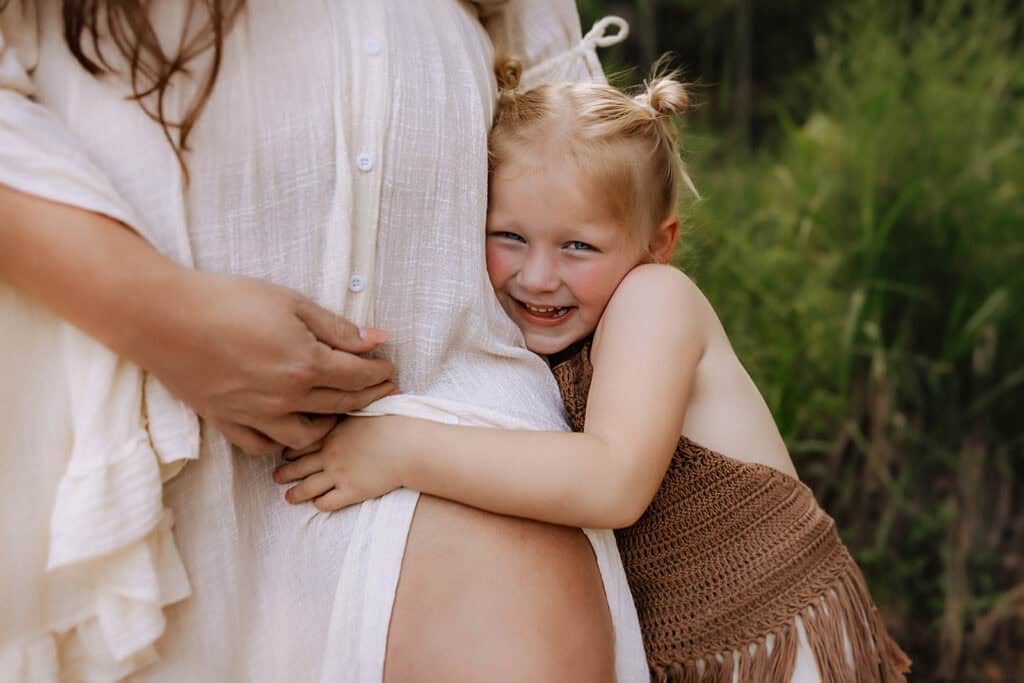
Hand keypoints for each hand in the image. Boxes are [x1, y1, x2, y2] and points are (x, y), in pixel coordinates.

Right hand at [141, 271, 396, 454]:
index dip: (380, 373)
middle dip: (368, 397)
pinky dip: (282, 441)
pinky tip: (290, 429)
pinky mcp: (227, 421)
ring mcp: (256, 414)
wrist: (162, 317)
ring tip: (339, 412)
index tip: (390, 369)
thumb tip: (376, 339)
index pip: (358, 376)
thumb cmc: (227, 300)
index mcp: (306, 365)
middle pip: (341, 405)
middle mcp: (286, 398)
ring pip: (307, 435)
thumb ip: (335, 327)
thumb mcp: (289, 302)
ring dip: (330, 425)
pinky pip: (263, 445)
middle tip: (383, 391)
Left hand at [274, 416, 405, 510]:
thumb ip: (350, 405)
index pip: (301, 441)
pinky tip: (318, 503)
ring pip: (306, 487)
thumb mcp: (366, 406)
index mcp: (332, 432)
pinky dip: (319, 504)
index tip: (284, 452)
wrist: (408, 444)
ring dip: (295, 493)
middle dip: (284, 471)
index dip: (289, 448)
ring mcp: (338, 474)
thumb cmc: (393, 422)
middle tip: (277, 476)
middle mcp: (329, 454)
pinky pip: (326, 502)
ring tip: (289, 497)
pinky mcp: (351, 491)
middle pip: (297, 465)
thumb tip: (349, 394)